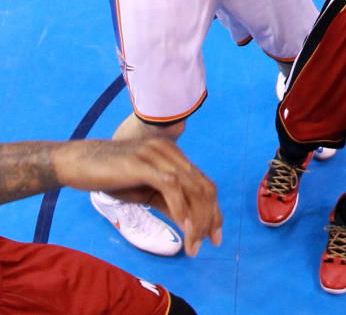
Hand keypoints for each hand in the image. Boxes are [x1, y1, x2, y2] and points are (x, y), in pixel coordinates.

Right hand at [54, 139, 221, 256]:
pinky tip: (184, 226)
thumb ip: (165, 200)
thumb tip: (187, 221)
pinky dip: (181, 208)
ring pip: (191, 187)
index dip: (213, 210)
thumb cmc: (110, 176)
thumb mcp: (143, 190)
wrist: (78, 161)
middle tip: (209, 243)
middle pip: (203, 186)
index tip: (215, 235)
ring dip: (197, 219)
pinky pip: (170, 185)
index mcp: (173, 156)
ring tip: (194, 244)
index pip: (203, 183)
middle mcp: (170, 152)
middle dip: (210, 217)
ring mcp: (157, 155)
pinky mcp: (143, 162)